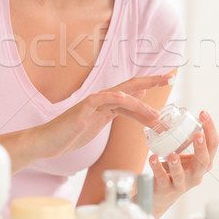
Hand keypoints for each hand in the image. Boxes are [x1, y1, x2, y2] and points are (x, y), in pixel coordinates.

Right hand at [29, 74, 172, 160]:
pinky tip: (124, 99)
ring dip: (140, 105)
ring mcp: (92, 103)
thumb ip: (117, 110)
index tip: (168, 79)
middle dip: (151, 81)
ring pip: (121, 97)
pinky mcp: (83, 111)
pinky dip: (114, 98)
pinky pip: (101, 100)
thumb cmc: (72, 133)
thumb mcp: (101, 121)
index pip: (133, 90)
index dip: (151, 83)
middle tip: (170, 77)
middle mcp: (102, 98)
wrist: (48, 141)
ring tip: (156, 115)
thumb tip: (134, 99)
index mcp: (108, 102)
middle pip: (130, 86)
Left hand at [150, 110, 218, 217]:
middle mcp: (195, 175)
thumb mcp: (184, 156)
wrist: (161, 196)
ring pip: (182, 175)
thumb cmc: (174, 171)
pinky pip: (162, 178)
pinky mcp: (166, 189)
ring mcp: (181, 184)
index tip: (204, 113)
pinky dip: (157, 168)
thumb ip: (184, 140)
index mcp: (203, 163)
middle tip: (198, 134)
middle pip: (204, 161)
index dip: (210, 129)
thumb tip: (177, 113)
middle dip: (201, 147)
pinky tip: (153, 158)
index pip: (213, 145)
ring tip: (173, 154)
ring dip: (177, 164)